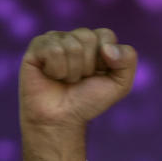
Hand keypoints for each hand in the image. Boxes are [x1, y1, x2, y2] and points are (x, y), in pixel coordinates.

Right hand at [19, 28, 136, 160]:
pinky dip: (57, 66)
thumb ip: (127, 63)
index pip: (107, 36)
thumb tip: (110, 48)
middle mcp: (72, 41)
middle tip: (80, 81)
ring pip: (73, 42)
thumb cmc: (89, 107)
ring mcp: (52, 43)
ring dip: (73, 68)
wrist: (61, 125)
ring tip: (65, 81)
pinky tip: (51, 76)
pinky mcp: (34, 51)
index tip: (100, 77)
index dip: (108, 58)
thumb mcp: (119, 87)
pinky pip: (53, 46)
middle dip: (91, 65)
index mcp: (93, 47)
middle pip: (91, 36)